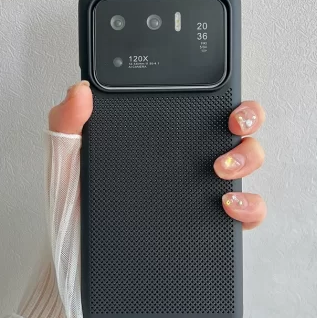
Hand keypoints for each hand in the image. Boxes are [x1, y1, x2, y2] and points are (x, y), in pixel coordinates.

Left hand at [50, 0, 266, 231]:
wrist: (79, 256)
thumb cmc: (74, 204)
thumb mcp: (66, 157)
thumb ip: (69, 122)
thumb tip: (81, 88)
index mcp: (156, 130)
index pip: (188, 93)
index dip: (203, 70)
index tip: (210, 61)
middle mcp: (185, 152)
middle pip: (234, 121)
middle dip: (247, 113)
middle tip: (231, 120)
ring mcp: (201, 184)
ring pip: (248, 158)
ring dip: (248, 154)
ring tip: (220, 167)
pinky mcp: (210, 218)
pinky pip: (246, 209)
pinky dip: (249, 205)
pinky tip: (228, 204)